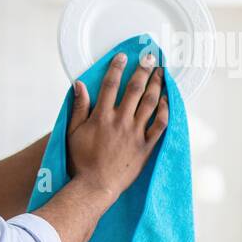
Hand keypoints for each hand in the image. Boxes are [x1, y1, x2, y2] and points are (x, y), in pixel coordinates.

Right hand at [66, 50, 168, 198]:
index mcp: (102, 117)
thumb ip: (78, 107)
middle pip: (135, 89)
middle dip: (143, 70)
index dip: (117, 68)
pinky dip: (166, 111)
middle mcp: (121, 121)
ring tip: (161, 73)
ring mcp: (135, 133)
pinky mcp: (146, 146)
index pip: (110, 85)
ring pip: (150, 103)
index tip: (124, 56)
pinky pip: (160, 125)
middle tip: (150, 57)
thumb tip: (79, 85)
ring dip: (157, 85)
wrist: (95, 186)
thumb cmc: (81, 161)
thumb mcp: (72, 132)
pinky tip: (168, 100)